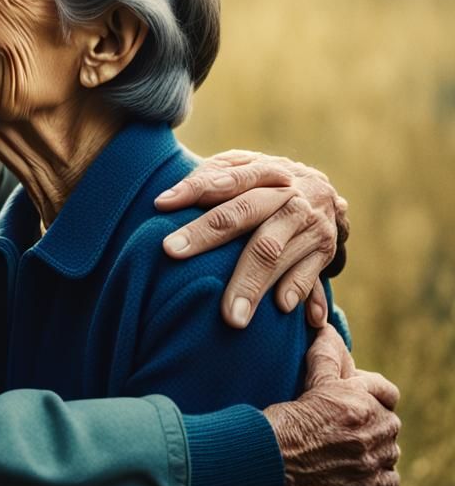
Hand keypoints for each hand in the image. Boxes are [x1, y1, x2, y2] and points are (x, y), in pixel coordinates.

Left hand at [157, 150, 349, 327]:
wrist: (324, 191)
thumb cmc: (263, 184)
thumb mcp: (241, 169)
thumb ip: (207, 178)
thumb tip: (164, 203)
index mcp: (264, 171)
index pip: (225, 178)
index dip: (194, 188)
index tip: (161, 204)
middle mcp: (288, 195)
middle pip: (244, 213)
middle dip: (207, 234)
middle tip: (172, 252)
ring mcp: (308, 224)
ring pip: (274, 252)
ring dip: (252, 283)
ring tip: (231, 316)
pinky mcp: (324, 251)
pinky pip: (311, 274)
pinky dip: (298, 290)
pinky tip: (281, 307)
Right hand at [264, 324, 400, 485]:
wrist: (268, 454)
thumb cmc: (287, 414)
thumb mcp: (311, 380)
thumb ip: (326, 354)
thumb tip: (328, 329)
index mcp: (363, 406)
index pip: (387, 394)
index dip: (370, 392)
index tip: (351, 396)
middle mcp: (372, 440)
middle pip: (390, 430)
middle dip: (374, 426)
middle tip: (344, 426)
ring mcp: (368, 474)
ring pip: (389, 467)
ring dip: (376, 462)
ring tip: (350, 456)